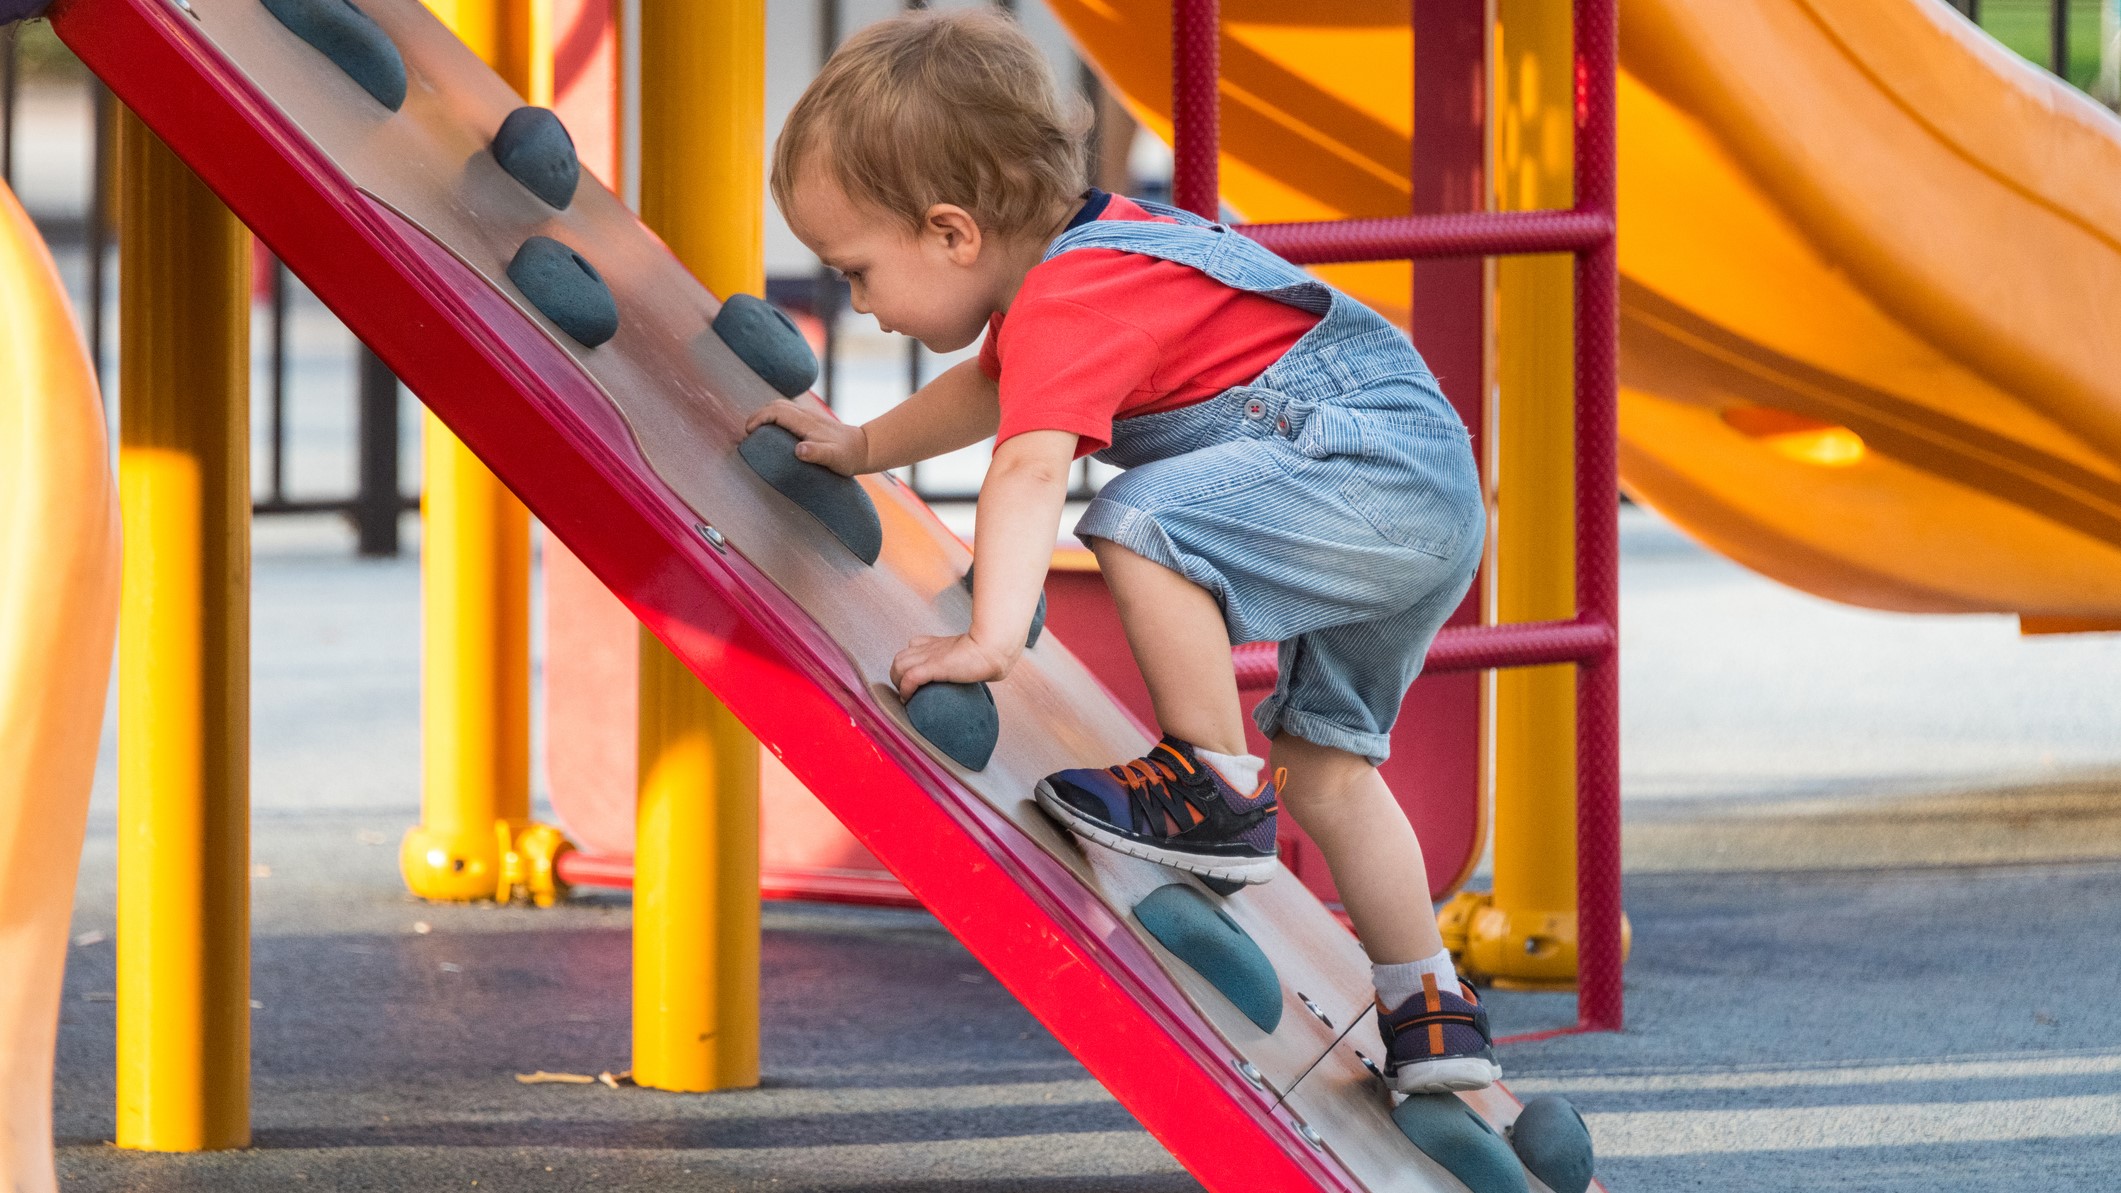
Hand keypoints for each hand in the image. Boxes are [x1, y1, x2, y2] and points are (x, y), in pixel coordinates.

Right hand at [744, 399, 868, 475]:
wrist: (864, 448)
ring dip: (765, 414)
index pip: (776, 411)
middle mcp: (806, 415)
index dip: (759, 418)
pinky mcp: (810, 420)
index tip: (748, 432)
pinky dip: (774, 417)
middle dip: (757, 415)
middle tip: (747, 433)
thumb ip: (817, 453)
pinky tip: (772, 431)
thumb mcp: (834, 458)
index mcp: (806, 422)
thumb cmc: (847, 456)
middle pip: (776, 404)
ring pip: (781, 406)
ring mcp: (808, 416)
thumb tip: (798, 450)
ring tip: (755, 431)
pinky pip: (787, 412)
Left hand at [890, 633, 1014, 699]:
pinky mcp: (934, 666)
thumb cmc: (990, 651)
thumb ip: (968, 658)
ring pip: (898, 666)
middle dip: (897, 676)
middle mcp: (930, 648)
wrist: (994, 648)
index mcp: (938, 644)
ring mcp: (930, 656)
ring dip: (898, 683)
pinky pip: (910, 677)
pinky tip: (909, 699)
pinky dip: (905, 689)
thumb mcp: (974, 652)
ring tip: (907, 697)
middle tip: (907, 692)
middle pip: (899, 657)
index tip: (914, 678)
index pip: (913, 645)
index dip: (909, 662)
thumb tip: (982, 671)